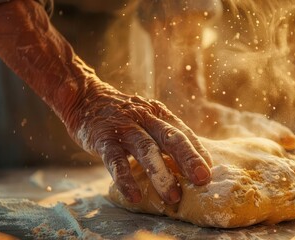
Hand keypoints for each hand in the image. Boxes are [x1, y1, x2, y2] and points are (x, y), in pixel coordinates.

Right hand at [63, 80, 211, 204]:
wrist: (86, 98)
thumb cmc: (122, 115)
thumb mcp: (146, 118)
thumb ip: (163, 135)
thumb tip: (187, 162)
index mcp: (159, 114)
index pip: (183, 133)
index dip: (198, 152)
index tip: (209, 171)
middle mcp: (145, 118)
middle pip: (171, 138)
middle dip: (189, 159)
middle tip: (202, 180)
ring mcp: (124, 128)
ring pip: (146, 150)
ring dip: (161, 174)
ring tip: (173, 197)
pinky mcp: (104, 139)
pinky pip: (116, 161)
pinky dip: (126, 180)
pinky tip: (134, 196)